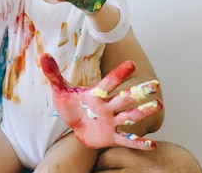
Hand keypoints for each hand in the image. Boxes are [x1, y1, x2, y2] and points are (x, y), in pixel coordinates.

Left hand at [40, 53, 161, 149]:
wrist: (75, 127)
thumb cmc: (71, 106)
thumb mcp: (60, 90)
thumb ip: (53, 74)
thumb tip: (44, 55)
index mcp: (96, 94)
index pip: (108, 83)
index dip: (118, 74)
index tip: (131, 64)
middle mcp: (107, 107)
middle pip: (124, 99)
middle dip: (138, 92)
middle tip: (154, 84)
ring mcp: (111, 121)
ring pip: (129, 116)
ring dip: (142, 112)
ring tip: (158, 105)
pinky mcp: (111, 136)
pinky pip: (126, 140)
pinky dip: (139, 143)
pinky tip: (153, 145)